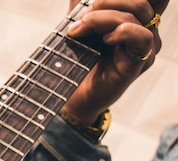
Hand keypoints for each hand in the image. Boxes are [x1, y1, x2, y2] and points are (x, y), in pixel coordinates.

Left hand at [63, 0, 167, 124]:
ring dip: (103, 17)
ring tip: (81, 28)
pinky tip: (105, 40)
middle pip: (140, 0)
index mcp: (134, 17)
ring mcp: (145, 46)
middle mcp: (145, 28)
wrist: (73, 94)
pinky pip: (142, 36)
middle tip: (82, 15)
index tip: (92, 3)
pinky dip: (121, 32)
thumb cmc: (77, 60)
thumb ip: (82, 5)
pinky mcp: (139, 62)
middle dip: (106, 1)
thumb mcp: (78, 24)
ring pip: (138, 13)